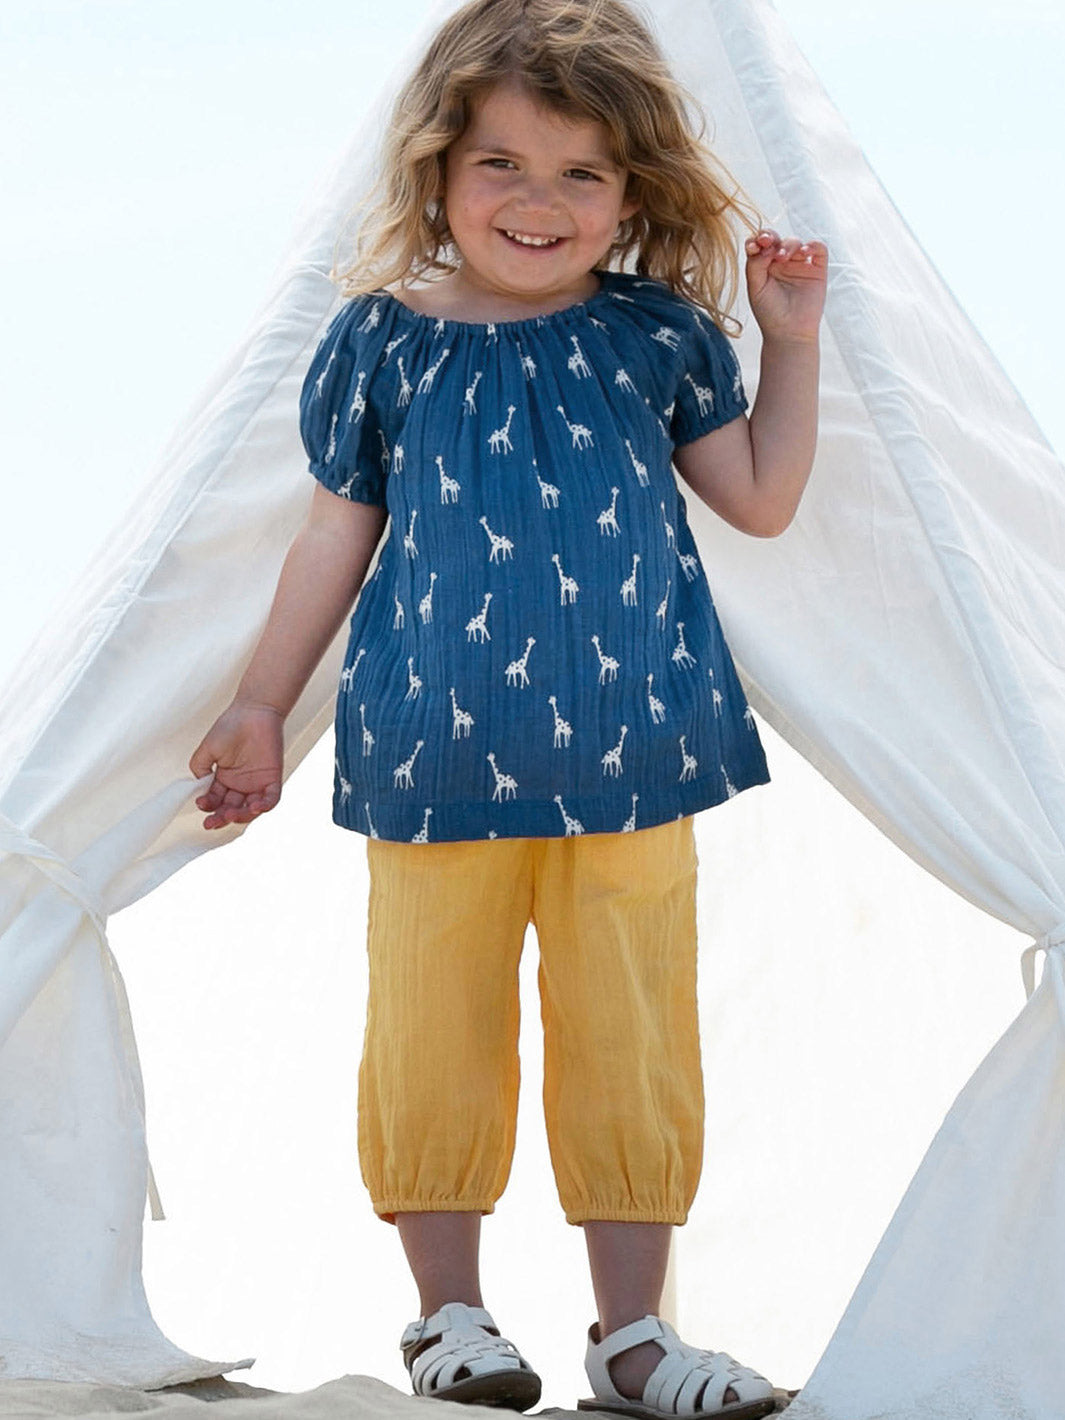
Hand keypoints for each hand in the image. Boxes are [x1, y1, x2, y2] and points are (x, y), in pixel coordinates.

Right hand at [189, 702, 284, 829]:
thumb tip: (199, 787)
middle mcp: (240, 784)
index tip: (202, 804)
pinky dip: (263, 806)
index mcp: (224, 778)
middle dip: (220, 818)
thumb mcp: (207, 749)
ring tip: (230, 815)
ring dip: (240, 816)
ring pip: (249, 809)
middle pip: (230, 809)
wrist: (254, 710)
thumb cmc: (231, 725)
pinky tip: (253, 807)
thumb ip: (200, 767)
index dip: (208, 806)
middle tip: (212, 823)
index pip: (215, 800)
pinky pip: (270, 799)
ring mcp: (257, 783)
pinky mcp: (272, 779)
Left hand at [744, 229, 827, 344]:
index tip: (754, 246)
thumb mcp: (755, 288)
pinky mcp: (817, 269)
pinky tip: (804, 252)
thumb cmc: (769, 313)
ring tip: (782, 258)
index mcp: (764, 266)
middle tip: (767, 242)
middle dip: (770, 237)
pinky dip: (812, 245)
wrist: (789, 333)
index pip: (760, 244)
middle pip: (777, 239)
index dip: (757, 239)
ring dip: (788, 245)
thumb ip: (755, 265)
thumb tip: (763, 245)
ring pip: (795, 242)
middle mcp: (781, 263)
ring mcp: (800, 265)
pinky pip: (819, 249)